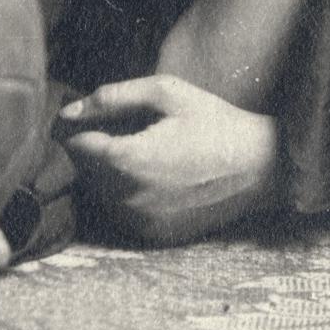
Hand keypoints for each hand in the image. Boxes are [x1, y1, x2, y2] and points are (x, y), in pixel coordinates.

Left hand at [57, 73, 280, 245]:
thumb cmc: (213, 122)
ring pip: (97, 192)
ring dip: (104, 171)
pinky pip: (120, 211)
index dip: (70, 126)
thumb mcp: (166, 93)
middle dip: (89, 146)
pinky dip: (123, 193)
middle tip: (114, 126)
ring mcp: (141, 222)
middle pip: (82, 169)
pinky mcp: (154, 236)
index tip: (78, 114)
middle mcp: (128, 198)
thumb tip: (69, 109)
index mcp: (128, 160)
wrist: (260, 168)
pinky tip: (150, 174)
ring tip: (135, 148)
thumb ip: (112, 98)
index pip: (72, 145)